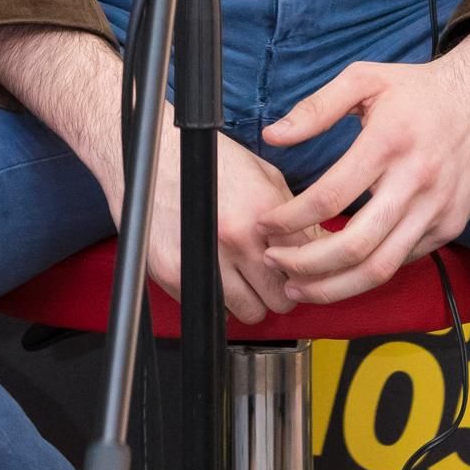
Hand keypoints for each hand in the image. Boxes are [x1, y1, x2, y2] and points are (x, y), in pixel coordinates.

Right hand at [129, 117, 326, 325]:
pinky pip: (212, 309)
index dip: (305, 266)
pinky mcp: (173, 274)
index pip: (304, 263)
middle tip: (271, 276)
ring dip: (250, 299)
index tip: (299, 266)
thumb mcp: (262, 174)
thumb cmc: (207, 161)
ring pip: (249, 313)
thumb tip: (318, 245)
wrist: (151, 156)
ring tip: (242, 275)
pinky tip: (215, 270)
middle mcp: (234, 237)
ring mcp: (204, 259)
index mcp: (261, 210)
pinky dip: (218, 297)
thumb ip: (293, 213)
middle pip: (280, 300)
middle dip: (280, 290)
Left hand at [255, 39, 469, 304]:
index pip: (330, 196)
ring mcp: (437, 209)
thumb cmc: (417, 89)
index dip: (290, 219)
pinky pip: (404, 261)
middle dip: (306, 264)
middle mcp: (415, 181)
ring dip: (335, 286)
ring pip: (381, 268)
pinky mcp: (452, 225)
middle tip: (275, 263)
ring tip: (300, 286)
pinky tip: (342, 270)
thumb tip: (273, 136)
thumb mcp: (364, 79)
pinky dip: (369, 272)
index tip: (266, 226)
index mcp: (388, 142)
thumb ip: (315, 108)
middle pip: (354, 246)